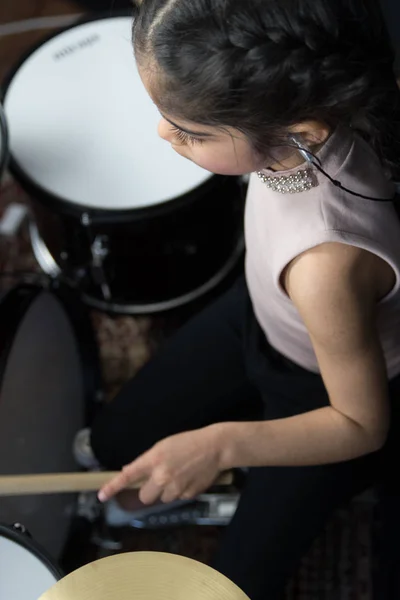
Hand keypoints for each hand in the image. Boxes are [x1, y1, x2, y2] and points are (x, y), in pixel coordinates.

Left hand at [98, 424, 225, 504]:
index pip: (128, 476)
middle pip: (145, 496)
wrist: (214, 447)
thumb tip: (131, 471)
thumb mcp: (164, 445)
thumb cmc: (187, 442)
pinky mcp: (188, 495)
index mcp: (154, 460)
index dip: (113, 487)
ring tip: (179, 475)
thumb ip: (147, 460)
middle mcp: (162, 476)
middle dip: (149, 490)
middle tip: (158, 478)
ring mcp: (176, 488)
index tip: (101, 496)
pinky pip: (178, 498)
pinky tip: (189, 478)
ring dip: (166, 491)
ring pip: (162, 499)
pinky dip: (181, 491)